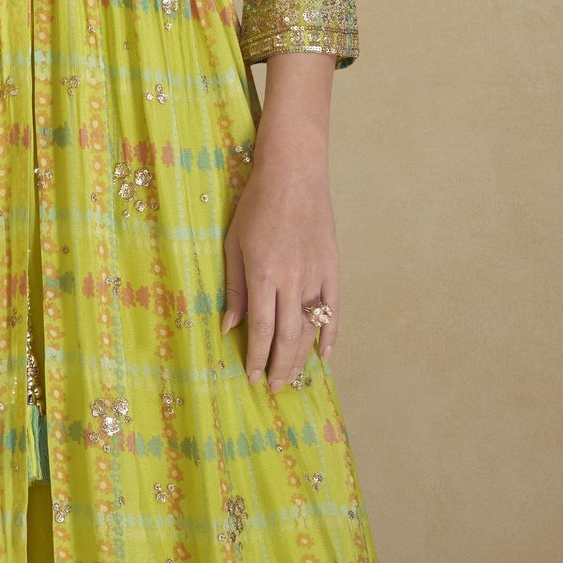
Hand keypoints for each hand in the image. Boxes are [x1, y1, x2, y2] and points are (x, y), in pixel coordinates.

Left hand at [222, 56, 339, 387]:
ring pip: (311, 327)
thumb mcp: (233, 244)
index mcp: (263, 274)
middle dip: (280, 366)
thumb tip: (229, 328)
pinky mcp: (332, 267)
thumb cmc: (256, 204)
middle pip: (288, 336)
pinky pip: (333, 308)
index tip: (252, 378)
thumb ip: (233, 288)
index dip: (257, 358)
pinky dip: (331, 334)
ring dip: (302, 357)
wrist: (294, 173)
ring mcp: (316, 274)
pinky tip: (325, 355)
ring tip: (295, 379)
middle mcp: (291, 279)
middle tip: (275, 389)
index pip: (261, 329)